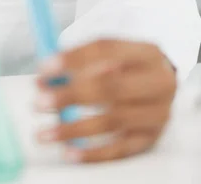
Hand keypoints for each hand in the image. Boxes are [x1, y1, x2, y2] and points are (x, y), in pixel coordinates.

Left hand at [35, 40, 175, 162]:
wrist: (162, 83)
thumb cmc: (128, 66)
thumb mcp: (113, 52)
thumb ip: (82, 59)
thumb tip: (46, 74)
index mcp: (145, 52)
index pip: (106, 49)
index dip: (72, 58)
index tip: (44, 69)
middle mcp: (157, 81)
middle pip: (111, 88)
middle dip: (71, 95)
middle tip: (40, 102)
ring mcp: (157, 112)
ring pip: (113, 121)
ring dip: (73, 128)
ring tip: (44, 133)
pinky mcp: (152, 138)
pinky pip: (120, 149)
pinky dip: (92, 152)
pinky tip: (68, 152)